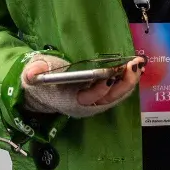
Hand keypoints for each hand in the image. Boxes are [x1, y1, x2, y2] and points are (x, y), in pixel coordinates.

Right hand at [21, 55, 146, 117]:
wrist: (45, 89)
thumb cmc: (41, 82)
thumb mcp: (32, 76)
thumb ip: (33, 73)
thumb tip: (32, 73)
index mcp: (69, 101)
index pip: (87, 98)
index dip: (100, 88)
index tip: (110, 75)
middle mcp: (86, 105)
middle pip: (108, 98)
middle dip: (123, 83)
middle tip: (132, 66)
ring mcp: (95, 101)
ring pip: (117, 95)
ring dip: (129, 80)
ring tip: (138, 64)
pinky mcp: (102, 95)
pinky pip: (118, 90)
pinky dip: (127, 80)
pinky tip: (136, 68)